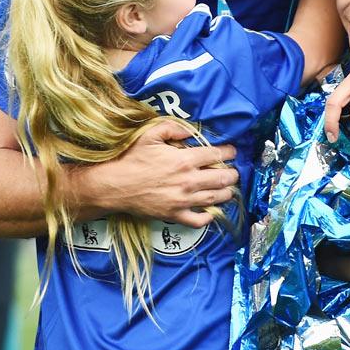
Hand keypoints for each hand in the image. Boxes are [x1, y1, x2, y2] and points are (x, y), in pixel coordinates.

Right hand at [82, 120, 238, 227]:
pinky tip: (210, 212)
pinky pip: (198, 220)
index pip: (217, 156)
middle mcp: (189, 181)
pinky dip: (208, 217)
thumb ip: (173, 128)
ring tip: (228, 190)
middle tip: (233, 173)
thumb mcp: (150, 135)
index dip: (229, 152)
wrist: (115, 186)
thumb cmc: (132, 159)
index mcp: (185, 160)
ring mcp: (183, 200)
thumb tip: (191, 132)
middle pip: (222, 179)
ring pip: (215, 199)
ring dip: (227, 193)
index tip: (232, 152)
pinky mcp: (175, 215)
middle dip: (232, 174)